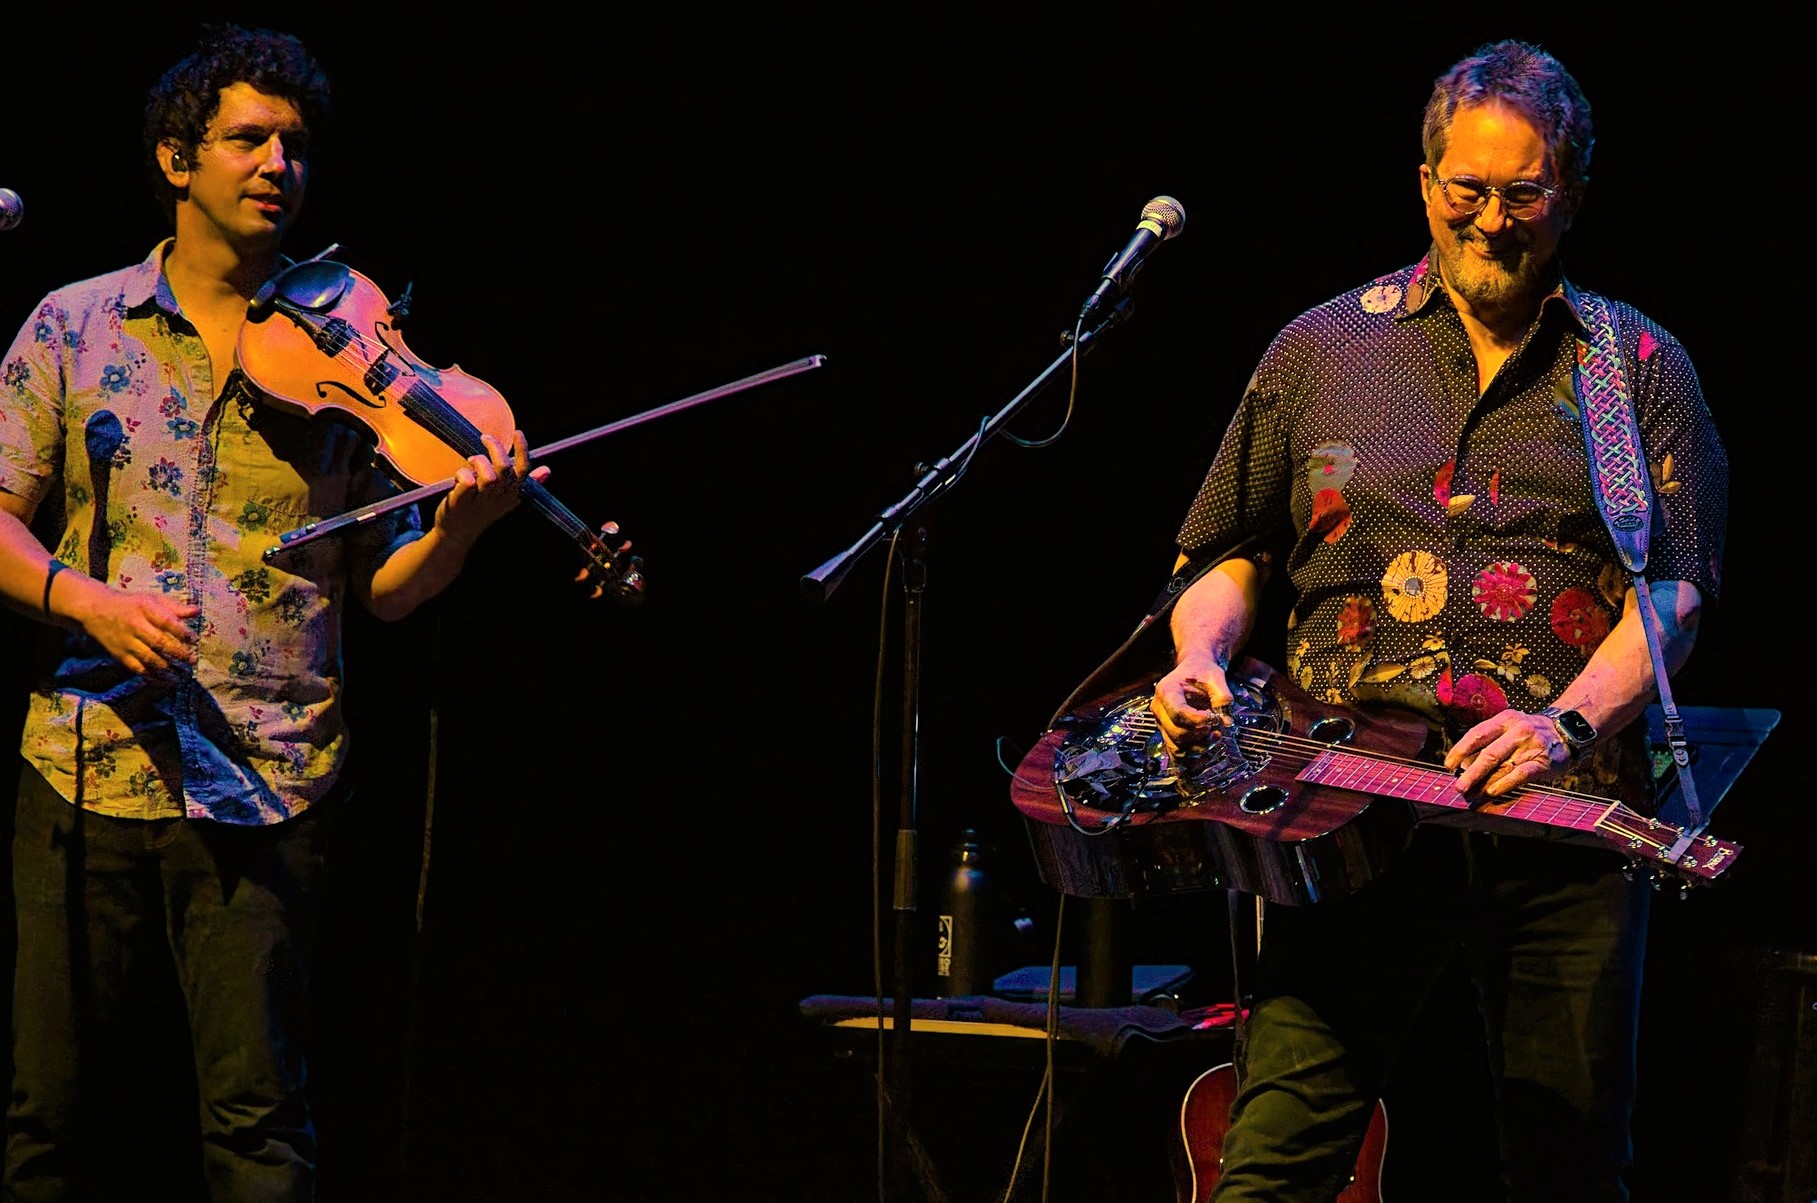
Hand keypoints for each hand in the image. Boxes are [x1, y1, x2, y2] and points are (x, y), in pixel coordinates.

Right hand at [78, 586, 200, 675]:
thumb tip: (197, 611)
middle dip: (178, 652)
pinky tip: (166, 680)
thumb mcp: (152, 599)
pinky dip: (152, 676)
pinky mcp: (120, 655)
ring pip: (148, 658)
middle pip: (159, 642)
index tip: (193, 639)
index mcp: (145, 608)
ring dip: (167, 668)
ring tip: (183, 674)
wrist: (96, 610)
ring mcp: (126, 642)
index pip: (167, 621)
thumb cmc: (132, 605)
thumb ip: (174, 607)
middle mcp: (135, 625)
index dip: (182, 632)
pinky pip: (137, 668)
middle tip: (192, 659)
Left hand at [431, 430, 550, 545]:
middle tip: (485, 438)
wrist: (458, 533)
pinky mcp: (461, 503)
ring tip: (472, 460)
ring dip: (479, 461)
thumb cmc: (482, 510)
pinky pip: (468, 482)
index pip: (523, 471)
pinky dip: (462, 473)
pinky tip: (459, 475)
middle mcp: (499, 498)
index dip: (523, 450)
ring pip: (488, 476)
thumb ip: (526, 483)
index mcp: (512, 494)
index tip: (517, 433)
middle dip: (495, 448)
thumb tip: (548, 470)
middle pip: (504, 469)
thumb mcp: (507, 499)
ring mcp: (481, 501)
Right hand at [1149, 661, 1235, 757]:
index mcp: (1167, 690)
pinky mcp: (1167, 732)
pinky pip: (1175, 750)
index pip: (1178, 712)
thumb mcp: (1215, 676)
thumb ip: (1223, 697)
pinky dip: (1192, 753)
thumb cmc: (1201, 672)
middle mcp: (1159, 708)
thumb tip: (1226, 721)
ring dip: (1198, 746)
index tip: (1214, 718)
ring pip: (1176, 745)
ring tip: (1215, 735)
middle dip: (1200, 734)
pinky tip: (1207, 745)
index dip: (1198, 720)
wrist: (1193, 670)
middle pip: (1176, 732)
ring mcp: (1161, 722)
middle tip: (1216, 726)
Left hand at [1442, 708, 1572, 797]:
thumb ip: (1490, 742)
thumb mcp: (1510, 728)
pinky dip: (1504, 784)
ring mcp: (1531, 745)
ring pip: (1503, 765)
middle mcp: (1518, 730)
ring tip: (1471, 792)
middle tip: (1458, 785)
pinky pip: (1520, 775)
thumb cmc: (1531, 732)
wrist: (1568, 730)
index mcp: (1505, 720)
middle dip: (1470, 771)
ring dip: (1484, 781)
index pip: (1477, 734)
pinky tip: (1492, 791)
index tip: (1448, 764)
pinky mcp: (1543, 761)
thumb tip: (1465, 765)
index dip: (1460, 750)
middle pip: (1488, 753)